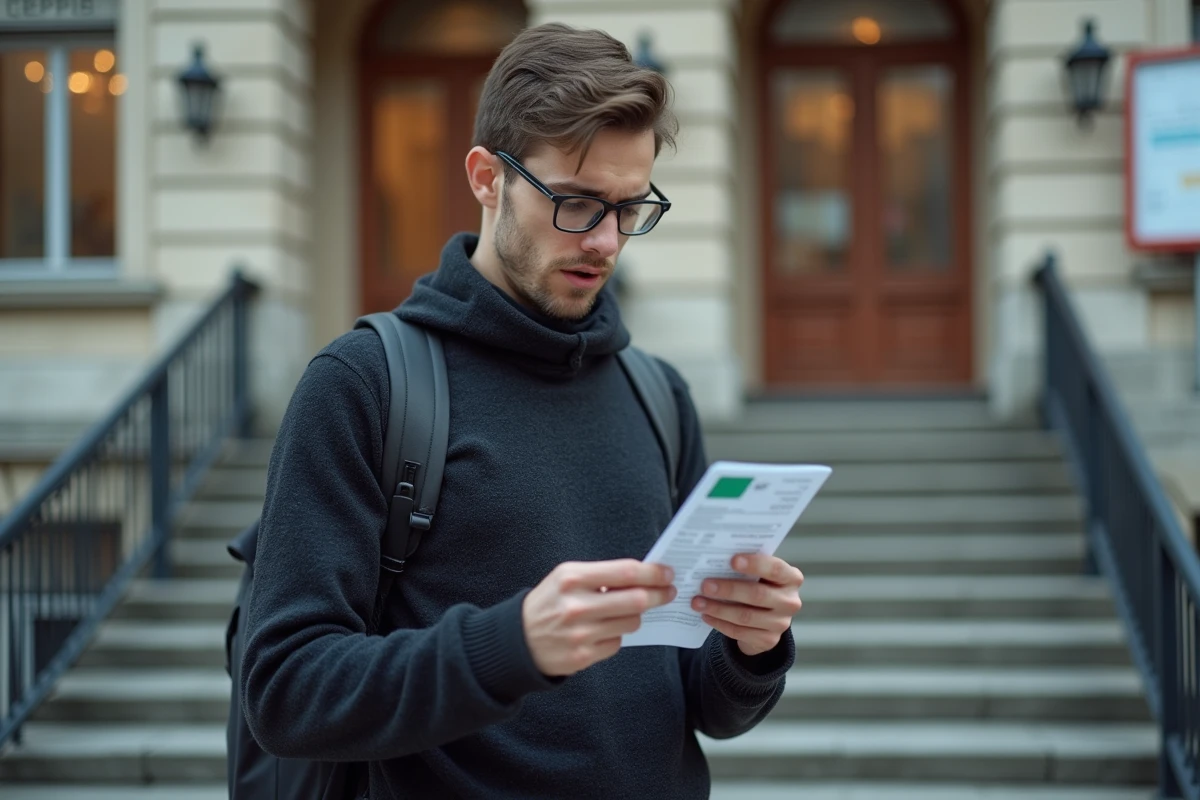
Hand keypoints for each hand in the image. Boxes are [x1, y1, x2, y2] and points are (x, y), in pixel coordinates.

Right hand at [522, 560, 676, 676]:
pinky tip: (602, 630)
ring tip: (625, 611)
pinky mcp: (582, 657)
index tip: (667, 573)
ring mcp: (580, 634)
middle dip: (659, 595)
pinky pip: (617, 643)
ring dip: (635, 616)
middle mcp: (576, 606)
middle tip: (668, 592)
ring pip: (631, 623)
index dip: (652, 573)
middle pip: (636, 600)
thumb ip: (601, 575)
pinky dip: (616, 635)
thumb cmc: (549, 602)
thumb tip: (644, 576)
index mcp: (572, 578)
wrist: (517, 640)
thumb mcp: (566, 577)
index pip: (625, 572)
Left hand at [691, 553, 803, 656]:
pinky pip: (739, 632)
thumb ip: (745, 566)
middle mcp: (790, 602)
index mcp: (791, 578)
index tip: (732, 560)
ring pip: (745, 617)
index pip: (776, 569)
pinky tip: (705, 616)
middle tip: (704, 585)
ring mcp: (781, 624)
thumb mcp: (759, 574)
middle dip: (729, 589)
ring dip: (718, 609)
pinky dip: (719, 623)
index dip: (755, 564)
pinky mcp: (768, 640)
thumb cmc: (758, 585)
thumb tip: (715, 558)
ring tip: (698, 602)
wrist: (766, 618)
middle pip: (758, 595)